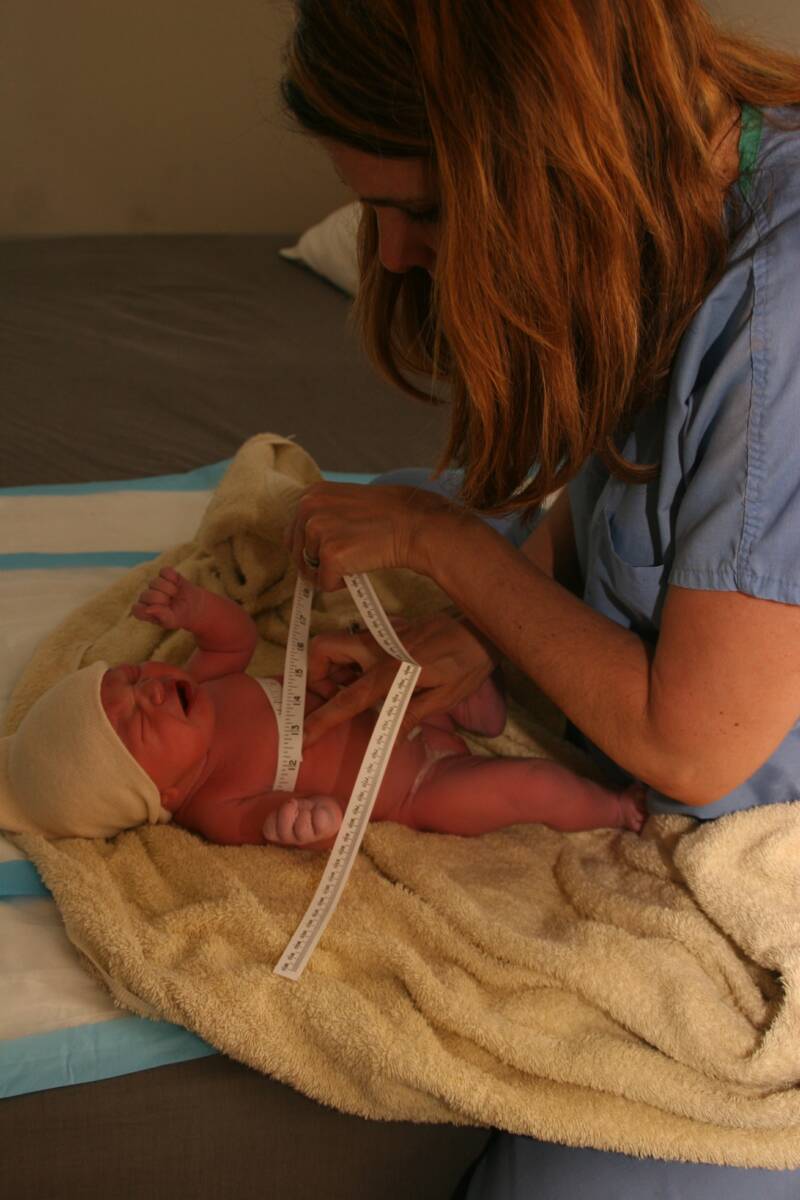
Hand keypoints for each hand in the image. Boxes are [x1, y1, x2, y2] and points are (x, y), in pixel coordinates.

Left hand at [131, 567, 206, 631]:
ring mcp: (155, 584)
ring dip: (169, 588)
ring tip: (175, 594)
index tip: (162, 610)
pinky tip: (177, 583)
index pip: (137, 609)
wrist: (194, 606)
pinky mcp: (164, 574)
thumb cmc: (180, 616)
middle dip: (162, 599)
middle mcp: (147, 597)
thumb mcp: (172, 621)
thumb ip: (161, 616)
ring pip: (155, 582)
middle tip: (171, 602)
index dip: (149, 609)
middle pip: (146, 595)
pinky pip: (165, 571)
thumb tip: (148, 609)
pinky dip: (173, 577)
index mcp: (145, 611)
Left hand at [287, 481, 469, 590]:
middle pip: (296, 552)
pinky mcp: (329, 554)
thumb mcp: (348, 503)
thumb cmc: (391, 516)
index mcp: (312, 493)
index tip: (330, 552)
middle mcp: (308, 507)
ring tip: (357, 558)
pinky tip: (361, 567)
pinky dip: (341, 584)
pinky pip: (324, 583)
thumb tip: (310, 545)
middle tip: (347, 558)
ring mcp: (317, 530)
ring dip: (331, 572)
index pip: (294, 532)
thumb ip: (326, 516)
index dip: (312, 548)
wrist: (415, 525)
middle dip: (317, 563)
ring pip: (309, 570)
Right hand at [302, 612, 499, 745]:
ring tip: (345, 690)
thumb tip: (388, 741)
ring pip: (336, 642)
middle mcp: (377, 649)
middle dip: (313, 672)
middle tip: (325, 696)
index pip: (347, 698)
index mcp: (390, 671)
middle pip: (323, 649)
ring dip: (329, 666)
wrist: (479, 630)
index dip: (323, 719)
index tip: (303, 735)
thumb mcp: (445, 697)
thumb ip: (412, 715)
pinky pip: (354, 642)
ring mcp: (379, 636)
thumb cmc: (466, 664)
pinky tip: (364, 676)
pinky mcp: (385, 631)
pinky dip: (348, 660)